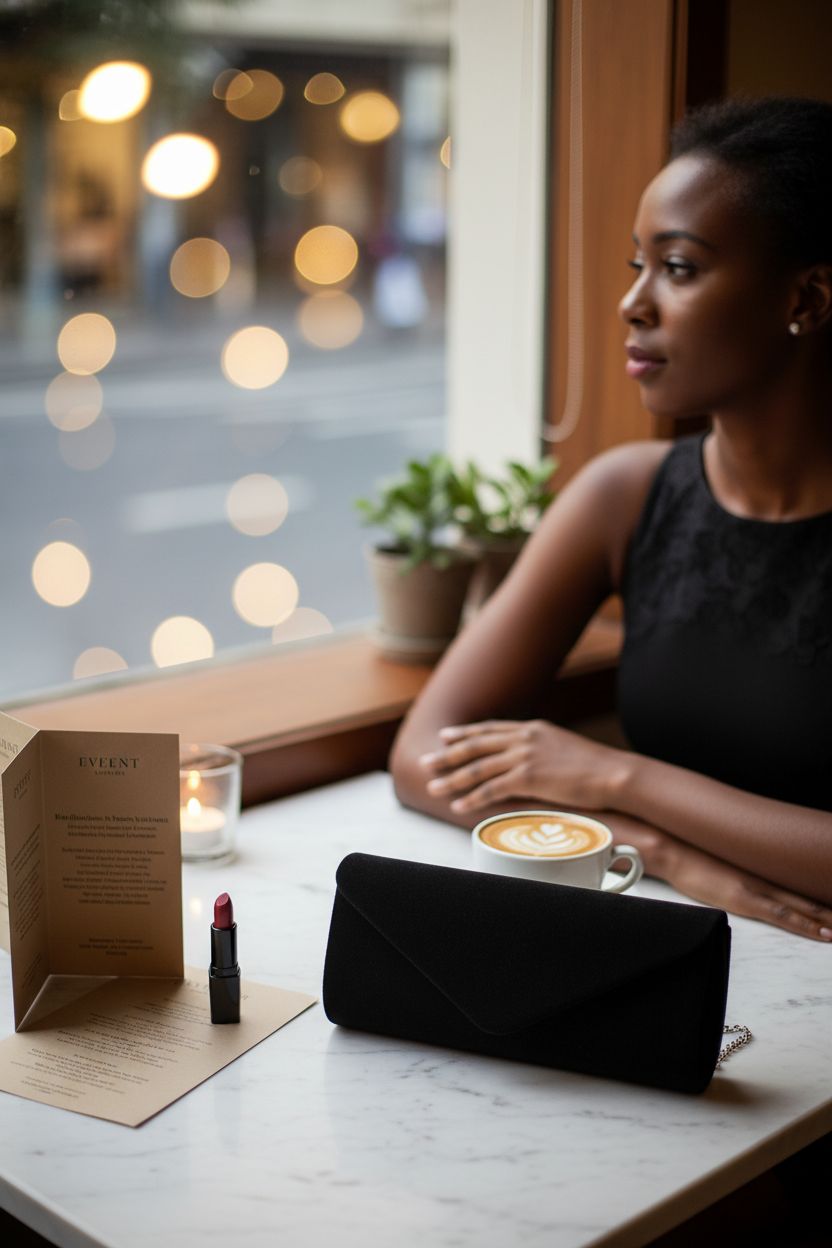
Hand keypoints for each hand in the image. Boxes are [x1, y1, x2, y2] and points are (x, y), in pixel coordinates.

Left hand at [418, 719, 627, 815]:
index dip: (465, 733)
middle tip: (425, 762)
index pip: (490, 729)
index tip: (445, 736)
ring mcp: (524, 757)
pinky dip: (472, 798)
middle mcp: (524, 738)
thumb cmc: (596, 767)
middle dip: (447, 755)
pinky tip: (458, 805)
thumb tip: (532, 759)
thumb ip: (543, 748)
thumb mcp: (564, 746)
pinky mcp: (528, 778)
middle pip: (475, 745)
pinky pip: (491, 789)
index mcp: (532, 728)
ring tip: (432, 787)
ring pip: (477, 768)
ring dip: (452, 779)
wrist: (613, 774)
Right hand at [661, 838, 831, 942]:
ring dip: (827, 919)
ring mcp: (757, 887)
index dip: (820, 896)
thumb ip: (738, 871)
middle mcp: (764, 877)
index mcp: (759, 869)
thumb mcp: (720, 862)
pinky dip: (806, 924)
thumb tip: (745, 879)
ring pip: (803, 906)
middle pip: (806, 895)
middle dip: (829, 909)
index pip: (797, 885)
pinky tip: (823, 933)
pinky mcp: (745, 898)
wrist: (674, 850)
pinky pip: (783, 915)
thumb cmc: (691, 856)